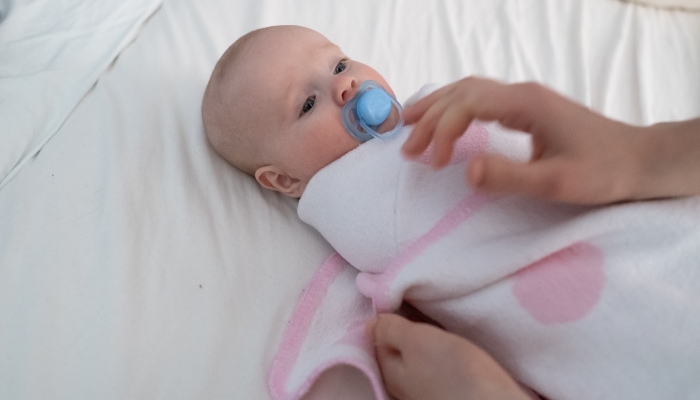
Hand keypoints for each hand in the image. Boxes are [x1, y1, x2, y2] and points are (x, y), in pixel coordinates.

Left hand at [366, 313, 531, 399]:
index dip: (391, 311)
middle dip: (411, 322)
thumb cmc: (454, 375)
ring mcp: (430, 389)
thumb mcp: (417, 342)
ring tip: (443, 314)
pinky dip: (447, 348)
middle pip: (402, 345)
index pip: (380, 335)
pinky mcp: (454, 390)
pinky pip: (443, 363)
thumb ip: (391, 330)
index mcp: (390, 372)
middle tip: (426, 298)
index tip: (407, 291)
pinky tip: (459, 338)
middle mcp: (406, 384)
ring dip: (431, 334)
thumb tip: (369, 322)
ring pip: (423, 354)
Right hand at [401, 77, 649, 203]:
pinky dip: (455, 109)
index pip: (468, 104)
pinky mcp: (528, 109)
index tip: (434, 162)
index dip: (443, 130)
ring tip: (410, 126)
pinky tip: (447, 122)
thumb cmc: (602, 172)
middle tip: (406, 147)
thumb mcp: (557, 183)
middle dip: (429, 116)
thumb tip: (465, 171)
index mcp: (526, 104)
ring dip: (438, 108)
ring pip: (470, 91)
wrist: (639, 160)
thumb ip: (511, 177)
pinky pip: (481, 99)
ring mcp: (525, 98)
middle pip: (462, 92)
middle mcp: (522, 94)